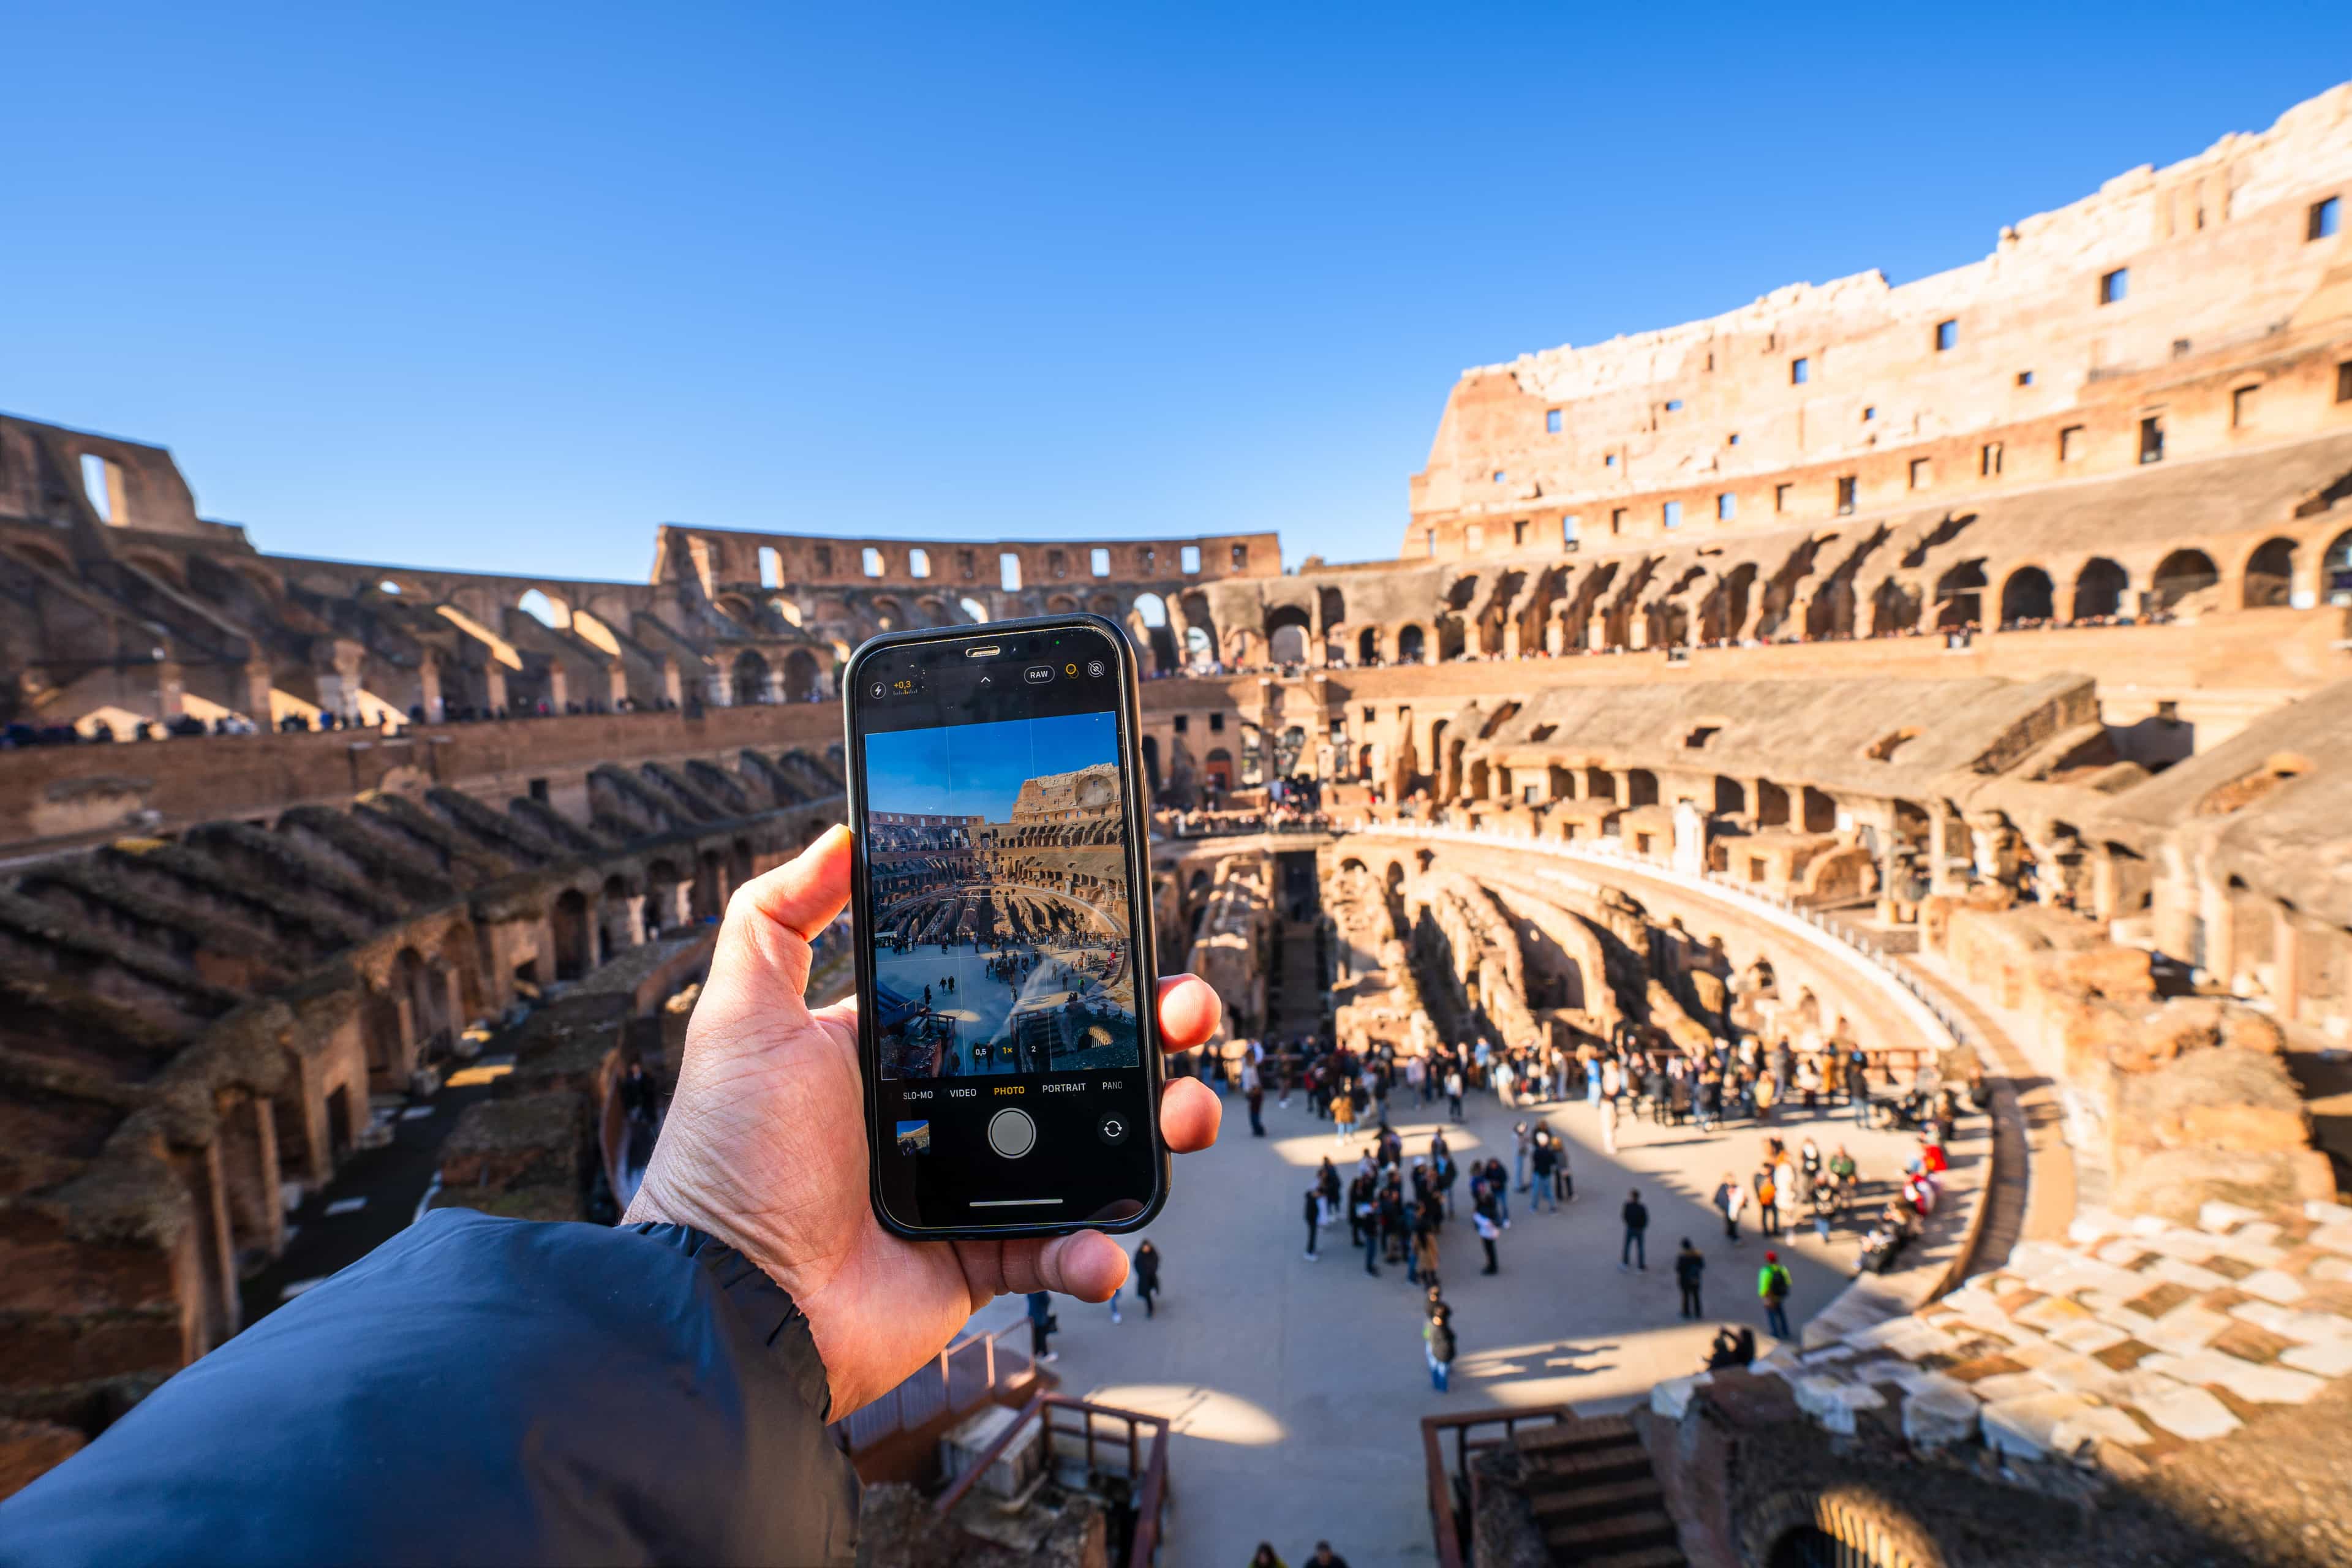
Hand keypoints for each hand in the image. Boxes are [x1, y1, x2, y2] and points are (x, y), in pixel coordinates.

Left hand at [624, 825, 1221, 1417]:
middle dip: (1149, 1034)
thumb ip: (777, 915)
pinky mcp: (982, 1258)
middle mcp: (948, 1111)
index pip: (1012, 993)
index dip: (1078, 970)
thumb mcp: (743, 1017)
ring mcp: (972, 1187)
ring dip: (1155, 1127)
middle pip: (1076, 1061)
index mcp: (906, 1048)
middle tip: (1182, 1015)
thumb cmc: (727, 1158)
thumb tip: (837, 834)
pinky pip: (1059, 1247)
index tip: (1129, 944)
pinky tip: (1101, 1241)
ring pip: (1092, 1148)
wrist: (728, 1296)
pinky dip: (1094, 1247)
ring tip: (1180, 1114)